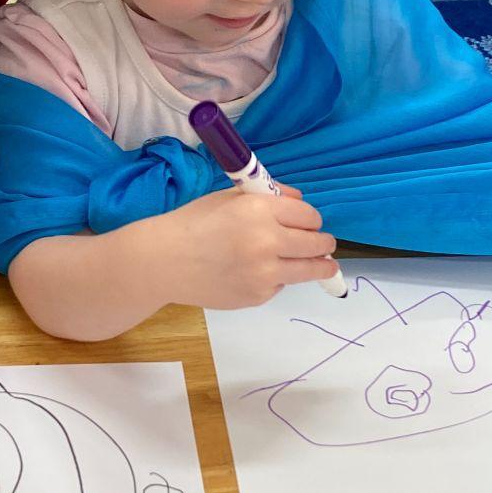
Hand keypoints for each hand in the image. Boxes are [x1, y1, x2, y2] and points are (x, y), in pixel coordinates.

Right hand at [161, 188, 339, 310]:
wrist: (164, 261)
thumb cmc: (193, 224)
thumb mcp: (229, 197)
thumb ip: (269, 197)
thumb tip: (300, 202)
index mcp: (259, 209)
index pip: (308, 214)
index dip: (311, 219)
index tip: (310, 224)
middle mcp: (267, 240)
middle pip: (317, 243)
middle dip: (324, 243)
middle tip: (325, 245)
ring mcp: (265, 272)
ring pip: (310, 269)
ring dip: (321, 267)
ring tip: (326, 266)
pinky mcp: (258, 295)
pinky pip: (280, 284)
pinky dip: (276, 278)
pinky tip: (256, 273)